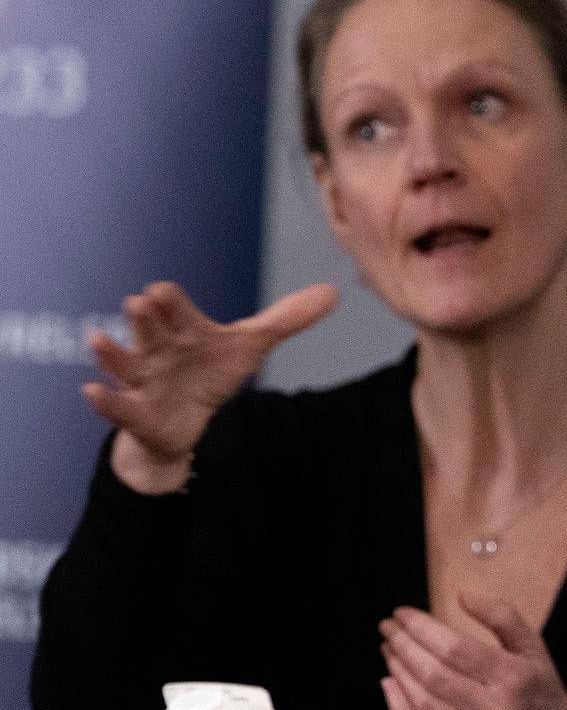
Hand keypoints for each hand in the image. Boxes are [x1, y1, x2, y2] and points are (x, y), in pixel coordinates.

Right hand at [83, 281, 337, 494]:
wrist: (185, 419)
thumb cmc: (209, 372)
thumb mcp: (248, 347)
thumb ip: (286, 321)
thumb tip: (332, 293)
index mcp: (185, 331)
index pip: (175, 310)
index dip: (172, 302)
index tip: (162, 290)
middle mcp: (160, 350)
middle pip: (150, 330)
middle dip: (144, 319)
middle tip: (139, 302)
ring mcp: (144, 380)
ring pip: (125, 363)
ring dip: (111, 352)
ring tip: (97, 338)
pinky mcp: (137, 412)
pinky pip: (118, 406)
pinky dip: (104, 400)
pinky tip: (92, 390)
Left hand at [379, 593, 566, 709]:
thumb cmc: (542, 692)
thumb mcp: (534, 647)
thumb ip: (502, 616)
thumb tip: (461, 596)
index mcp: (512, 677)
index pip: (454, 648)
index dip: (421, 628)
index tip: (402, 614)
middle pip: (432, 674)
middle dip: (402, 645)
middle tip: (388, 628)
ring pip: (421, 702)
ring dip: (397, 671)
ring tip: (389, 650)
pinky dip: (397, 708)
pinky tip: (389, 684)